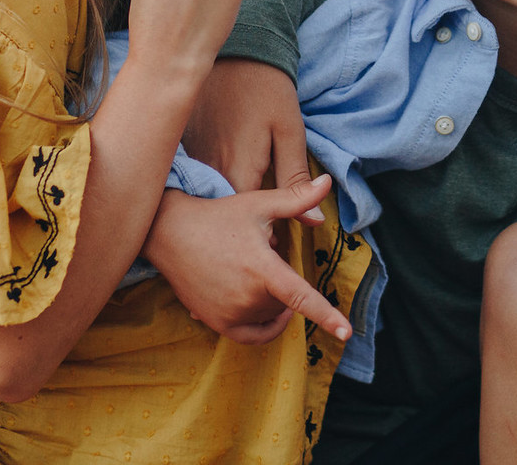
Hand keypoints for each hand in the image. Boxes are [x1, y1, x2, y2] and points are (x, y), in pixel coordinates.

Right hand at [143, 176, 351, 343]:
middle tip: (261, 255)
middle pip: (286, 301)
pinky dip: (265, 326)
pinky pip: (252, 335)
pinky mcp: (215, 322)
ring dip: (271, 299)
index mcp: (261, 268)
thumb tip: (328, 181)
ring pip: (270, 315)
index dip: (327, 316)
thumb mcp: (260, 203)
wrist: (170, 233)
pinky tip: (268, 312)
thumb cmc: (219, 215)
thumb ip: (297, 198)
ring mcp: (228, 313)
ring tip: (250, 271)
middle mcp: (245, 296)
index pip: (300, 297)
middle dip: (282, 281)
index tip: (347, 333)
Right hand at [184, 58, 319, 222]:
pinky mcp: (178, 146)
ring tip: (233, 211)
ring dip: (218, 209)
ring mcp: (189, 157)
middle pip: (220, 216)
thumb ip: (297, 180)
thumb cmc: (268, 90)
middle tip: (256, 222)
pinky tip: (212, 188)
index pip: (245, 225)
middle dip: (239, 226)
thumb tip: (313, 221)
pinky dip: (201, 188)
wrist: (236, 51)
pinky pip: (188, 180)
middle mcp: (207, 169)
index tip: (273, 233)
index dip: (261, 235)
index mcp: (238, 170)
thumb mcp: (290, 132)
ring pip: (202, 199)